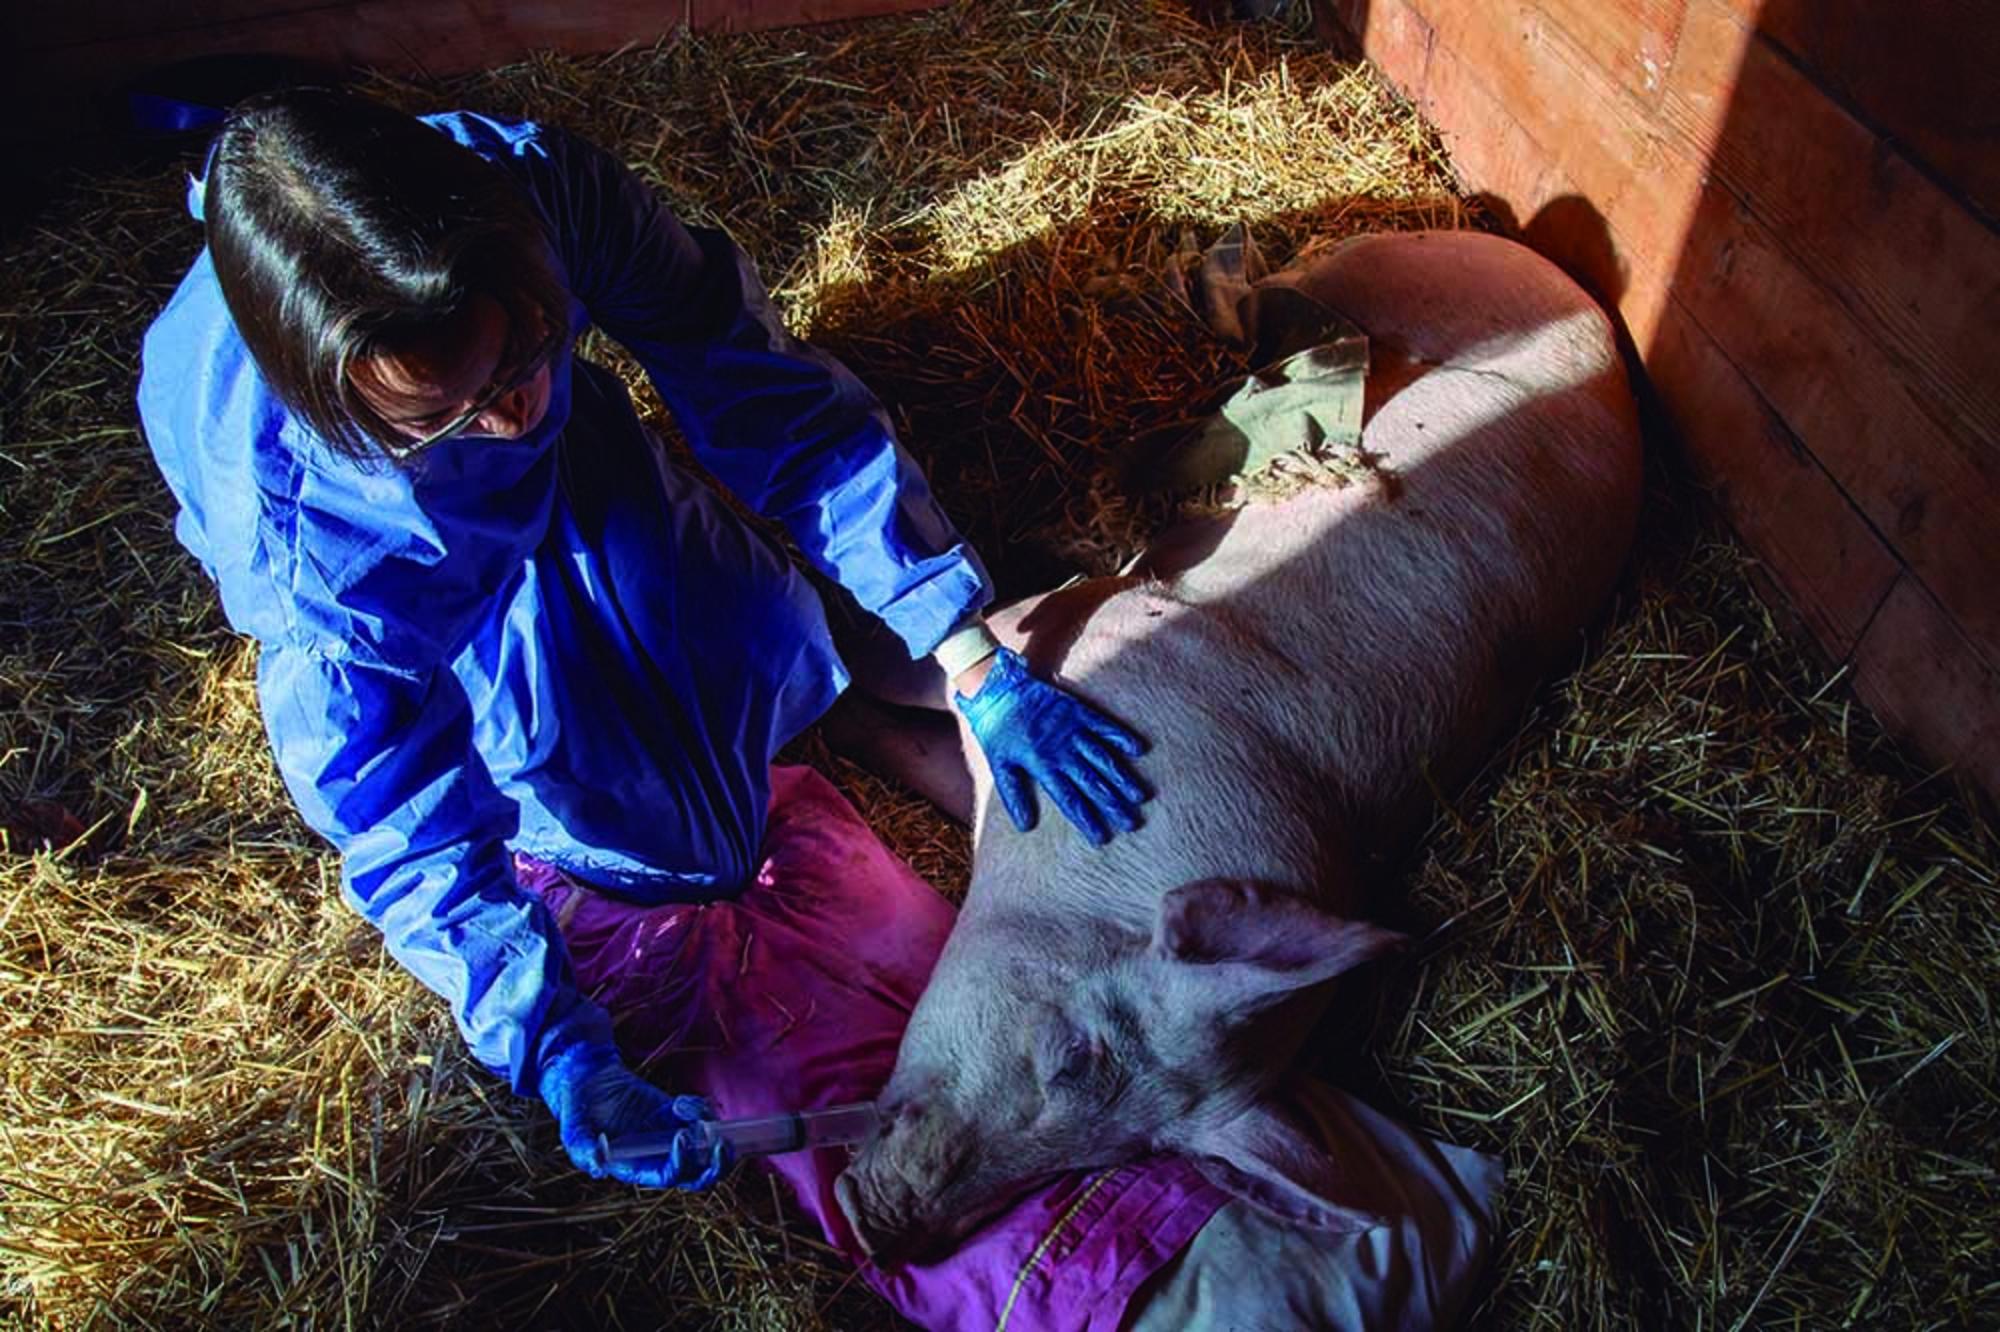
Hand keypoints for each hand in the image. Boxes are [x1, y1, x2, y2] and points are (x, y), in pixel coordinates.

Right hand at [538, 1044, 729, 1189]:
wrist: (586, 1078)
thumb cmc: (576, 1108)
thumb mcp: (572, 1129)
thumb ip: (582, 1149)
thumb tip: (598, 1166)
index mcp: (636, 1167)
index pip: (670, 1177)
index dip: (682, 1163)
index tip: (681, 1136)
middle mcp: (657, 1156)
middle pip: (698, 1172)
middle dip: (717, 1165)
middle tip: (722, 1144)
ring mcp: (669, 1134)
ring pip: (704, 1145)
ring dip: (708, 1129)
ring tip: (684, 1107)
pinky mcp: (674, 1113)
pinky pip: (700, 1118)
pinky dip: (699, 1110)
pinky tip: (679, 1102)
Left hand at [954, 646, 1149, 844]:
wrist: (996, 687)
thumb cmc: (996, 729)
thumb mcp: (999, 765)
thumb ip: (1014, 795)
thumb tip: (1026, 827)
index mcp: (1041, 765)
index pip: (1069, 799)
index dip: (1086, 819)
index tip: (1102, 838)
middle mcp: (1061, 750)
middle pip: (1092, 783)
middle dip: (1113, 805)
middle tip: (1132, 824)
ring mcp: (1072, 729)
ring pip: (1102, 758)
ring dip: (1122, 778)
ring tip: (1140, 796)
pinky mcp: (1077, 711)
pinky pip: (1104, 725)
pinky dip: (1121, 736)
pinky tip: (1139, 749)